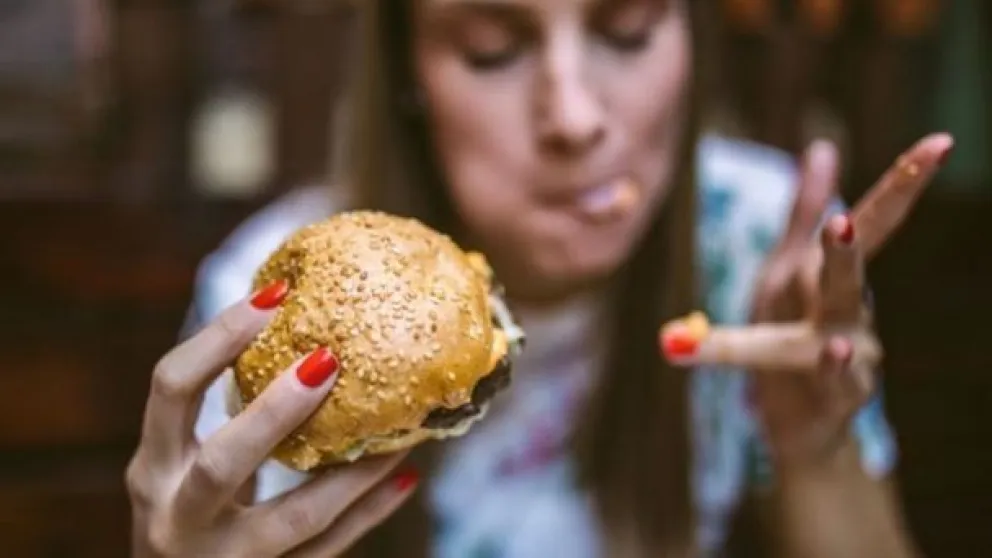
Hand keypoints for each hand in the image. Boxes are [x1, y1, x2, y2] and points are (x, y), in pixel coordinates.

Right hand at [126, 283, 416, 556]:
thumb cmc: (186, 514)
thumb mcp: (182, 466)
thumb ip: (222, 418)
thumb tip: (302, 329)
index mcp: (154, 468)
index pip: (171, 389)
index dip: (218, 338)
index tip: (275, 296)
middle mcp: (176, 515)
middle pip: (224, 461)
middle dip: (277, 411)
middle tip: (329, 360)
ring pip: (293, 517)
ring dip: (352, 472)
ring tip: (399, 433)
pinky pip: (326, 551)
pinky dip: (368, 513)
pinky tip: (404, 477)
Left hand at [660, 133, 953, 467]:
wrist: (799, 425)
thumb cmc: (791, 340)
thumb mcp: (786, 273)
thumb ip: (803, 213)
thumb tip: (823, 148)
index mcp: (830, 278)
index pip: (870, 225)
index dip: (902, 185)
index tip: (940, 143)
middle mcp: (851, 312)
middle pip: (853, 271)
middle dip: (856, 240)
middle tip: (845, 217)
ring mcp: (853, 357)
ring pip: (844, 326)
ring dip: (838, 295)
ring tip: (837, 264)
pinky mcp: (838, 399)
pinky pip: (835, 383)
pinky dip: (833, 368)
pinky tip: (836, 350)